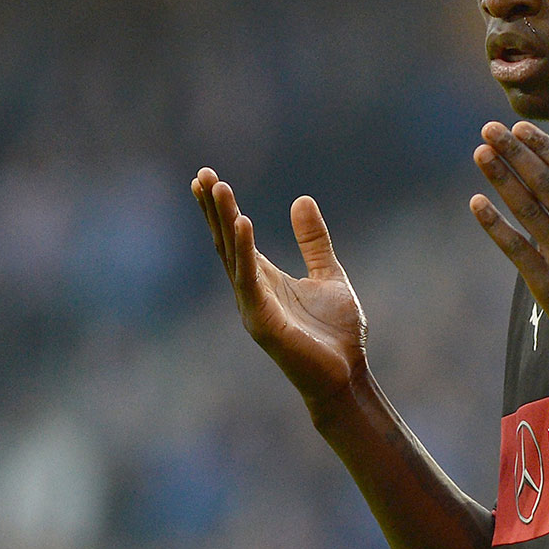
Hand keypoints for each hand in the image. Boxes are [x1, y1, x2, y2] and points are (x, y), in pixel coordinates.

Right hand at [193, 169, 367, 407]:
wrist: (346, 374)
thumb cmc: (335, 332)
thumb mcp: (328, 275)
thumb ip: (313, 241)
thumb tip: (301, 199)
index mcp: (265, 279)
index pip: (235, 238)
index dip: (222, 209)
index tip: (207, 178)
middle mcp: (251, 290)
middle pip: (226, 242)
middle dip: (213, 209)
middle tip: (202, 174)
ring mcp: (253, 305)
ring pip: (232, 256)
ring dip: (224, 220)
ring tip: (216, 188)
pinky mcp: (262, 321)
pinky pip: (249, 279)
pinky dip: (244, 250)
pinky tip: (242, 222)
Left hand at [469, 122, 548, 371]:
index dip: (544, 148)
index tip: (522, 129)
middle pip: (544, 184)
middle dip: (515, 152)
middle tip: (491, 129)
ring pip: (527, 210)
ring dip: (501, 178)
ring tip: (481, 153)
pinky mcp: (548, 286)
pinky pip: (515, 249)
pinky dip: (494, 225)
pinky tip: (477, 202)